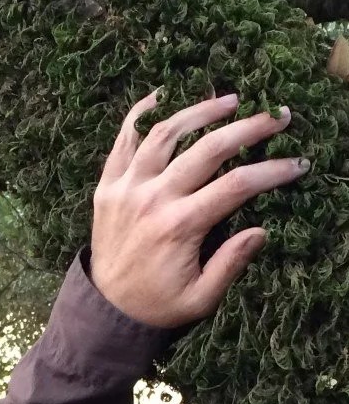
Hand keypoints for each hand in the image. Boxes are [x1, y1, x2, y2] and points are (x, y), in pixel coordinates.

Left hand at [90, 91, 307, 327]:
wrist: (104, 308)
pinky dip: (140, 115)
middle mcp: (151, 199)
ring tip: (230, 100)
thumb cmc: (158, 304)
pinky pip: (122, 141)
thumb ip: (230, 264)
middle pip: (206, 149)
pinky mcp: (106, 186)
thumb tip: (261, 230)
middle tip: (277, 115)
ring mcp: (125, 188)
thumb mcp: (201, 298)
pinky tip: (163, 95)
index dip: (271, 171)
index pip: (236, 185)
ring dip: (199, 111)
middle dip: (248, 128)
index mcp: (179, 226)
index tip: (298, 164)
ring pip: (165, 133)